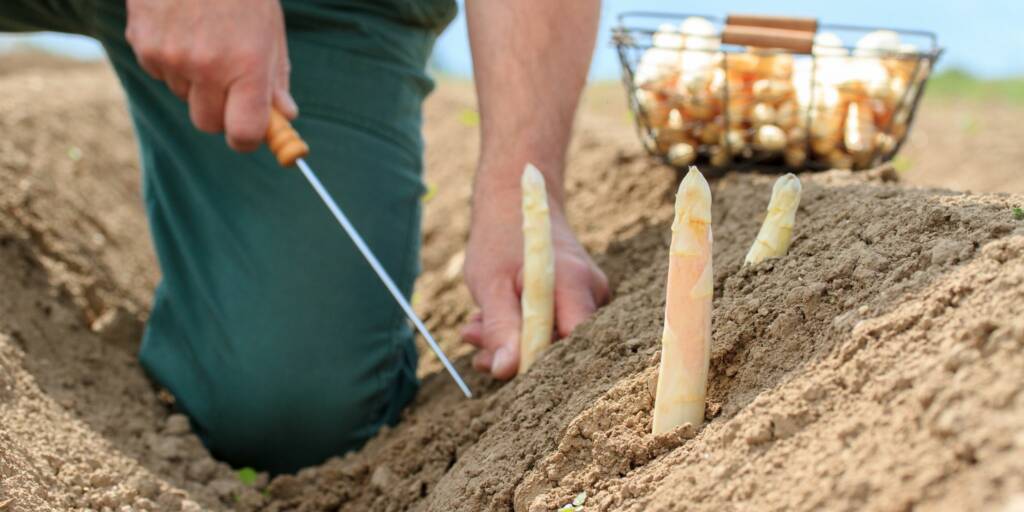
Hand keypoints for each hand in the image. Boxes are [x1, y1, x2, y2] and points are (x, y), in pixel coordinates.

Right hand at [125, 0, 296, 150]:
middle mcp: (207, 66)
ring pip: (183, 95)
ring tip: (204, 38)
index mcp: (247, 65)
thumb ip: (275, 78)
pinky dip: (170, 59)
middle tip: (228, 83)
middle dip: (219, 112)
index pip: (243, 133)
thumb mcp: (270, 31)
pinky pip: (159, 71)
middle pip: (208, 123)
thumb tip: (285, 116)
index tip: (251, 132)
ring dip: (194, 80)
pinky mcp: (143, 44)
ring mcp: (171, 56)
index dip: (247, 138)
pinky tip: (181, 27)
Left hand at [461, 185, 608, 379]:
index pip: (571, 342)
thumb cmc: (500, 239)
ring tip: (475, 326)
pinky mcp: (580, 303)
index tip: (499, 363)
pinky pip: (553, 329)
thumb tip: (505, 371)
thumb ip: (500, 327)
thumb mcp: (490, 284)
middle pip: (563, 345)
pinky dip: (520, 330)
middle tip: (473, 340)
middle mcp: (593, 292)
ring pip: (553, 340)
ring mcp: (591, 297)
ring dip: (511, 341)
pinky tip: (495, 321)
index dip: (538, 361)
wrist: (517, 205)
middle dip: (515, 352)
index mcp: (575, 282)